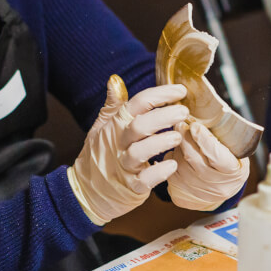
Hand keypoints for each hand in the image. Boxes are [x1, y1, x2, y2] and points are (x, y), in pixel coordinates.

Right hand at [67, 75, 187, 224]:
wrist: (86, 192)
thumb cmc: (99, 155)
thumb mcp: (101, 127)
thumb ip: (113, 104)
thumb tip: (115, 79)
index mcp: (115, 125)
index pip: (137, 103)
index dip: (160, 94)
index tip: (180, 90)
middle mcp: (119, 143)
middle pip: (139, 125)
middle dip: (163, 116)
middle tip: (183, 111)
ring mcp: (124, 165)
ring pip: (140, 151)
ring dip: (161, 142)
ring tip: (178, 137)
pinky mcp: (130, 186)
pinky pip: (144, 179)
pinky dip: (159, 172)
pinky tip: (172, 165)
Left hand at [165, 121, 248, 210]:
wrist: (222, 189)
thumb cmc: (228, 163)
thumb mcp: (234, 150)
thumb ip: (221, 136)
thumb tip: (203, 114)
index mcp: (233, 172)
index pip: (217, 155)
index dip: (204, 139)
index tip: (195, 125)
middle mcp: (216, 186)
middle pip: (194, 159)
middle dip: (185, 138)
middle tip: (179, 123)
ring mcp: (198, 194)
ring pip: (179, 165)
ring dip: (177, 148)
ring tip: (178, 137)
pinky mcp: (181, 196)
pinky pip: (170, 173)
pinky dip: (170, 159)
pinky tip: (175, 153)